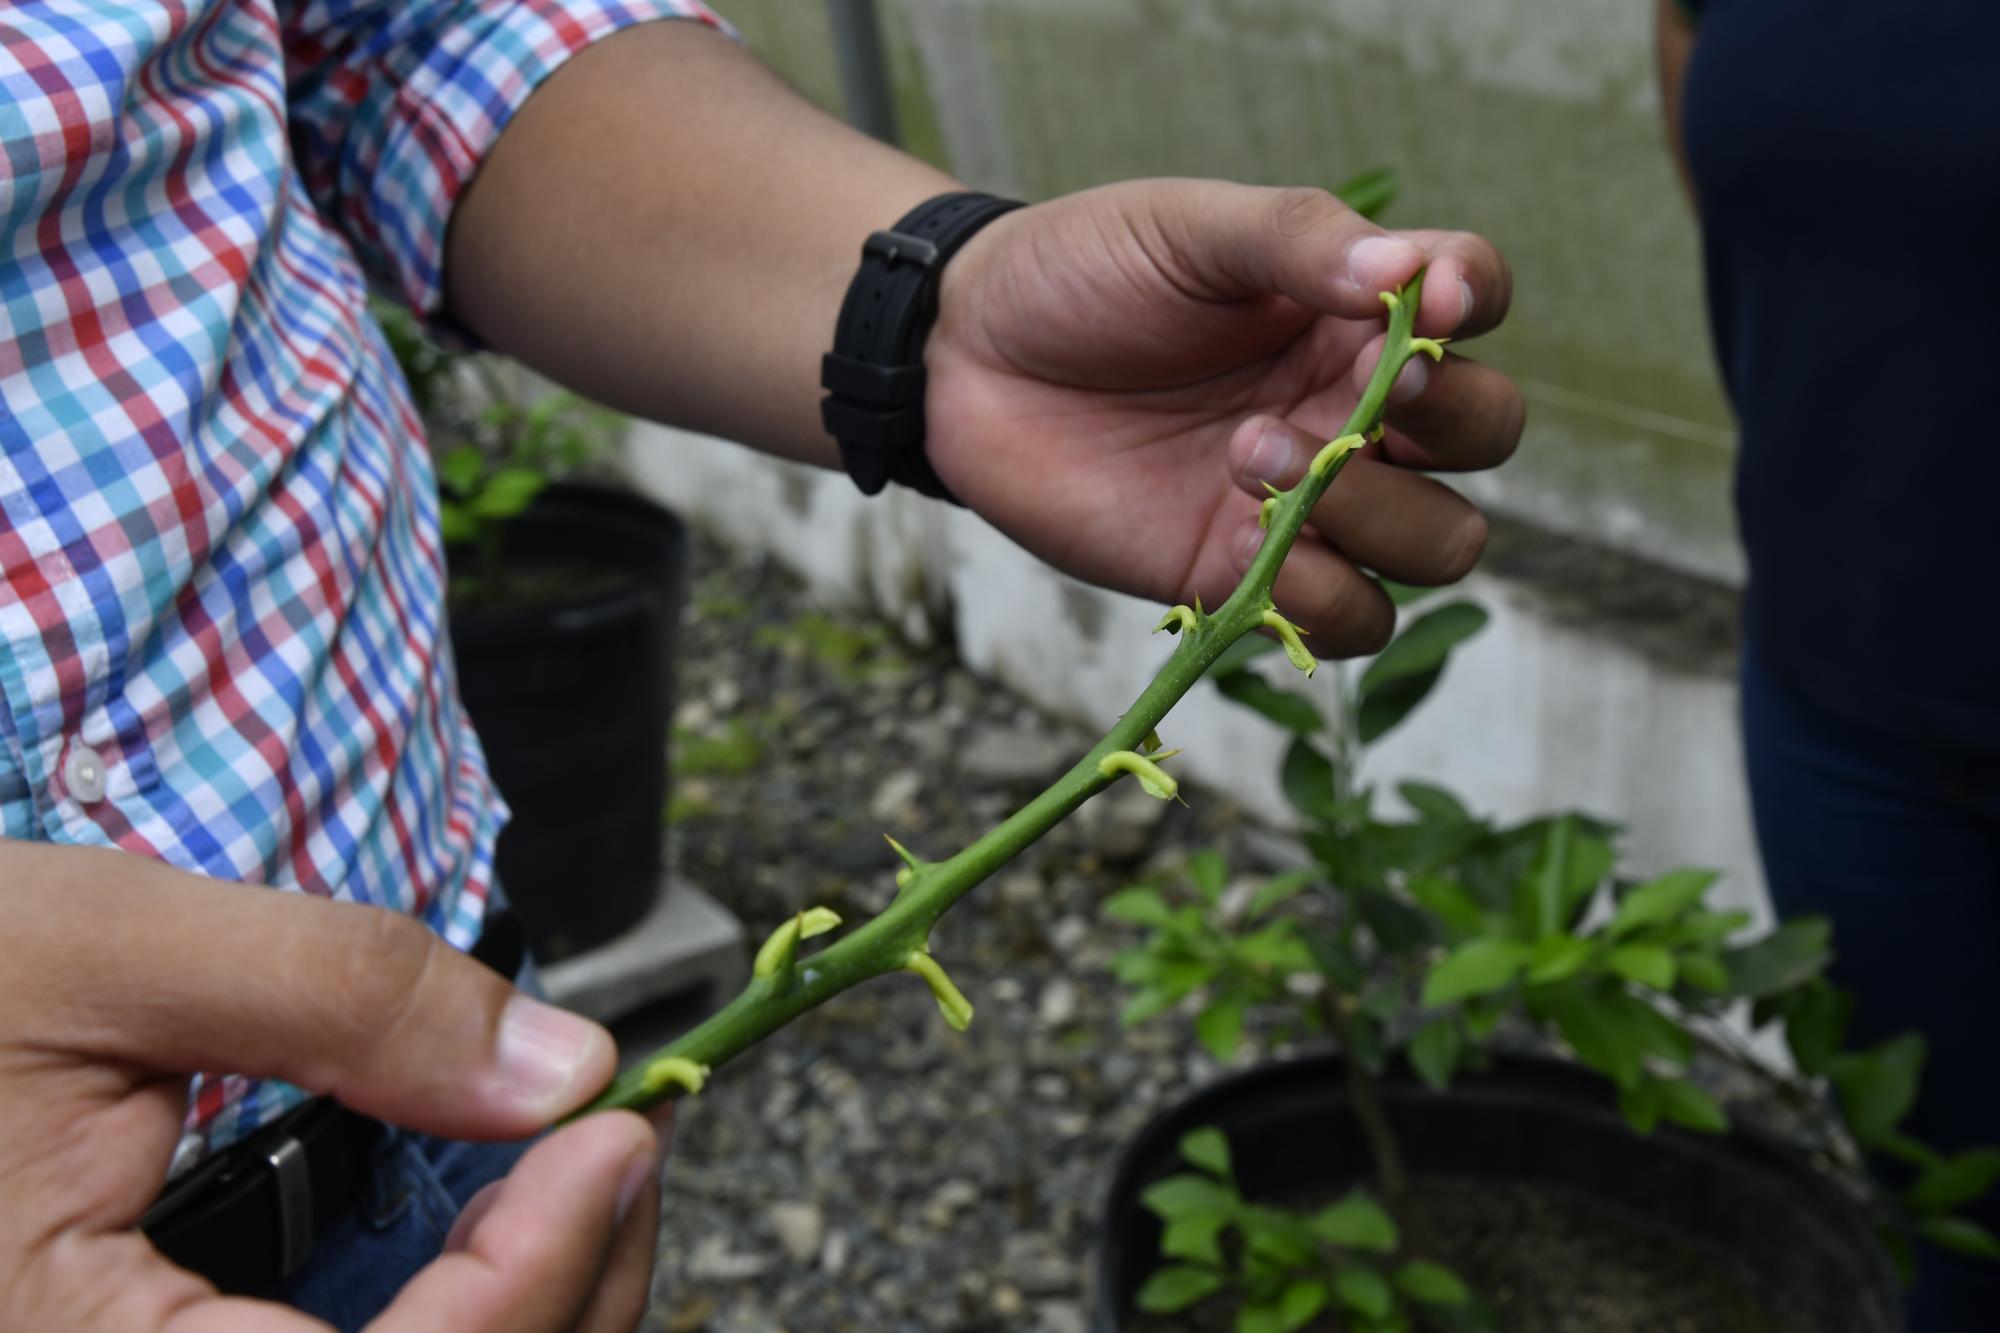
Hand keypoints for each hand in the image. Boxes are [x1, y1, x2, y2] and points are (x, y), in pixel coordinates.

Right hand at [0, 844, 655, 1331]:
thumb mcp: (97, 952)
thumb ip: (339, 998)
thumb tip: (562, 1069)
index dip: (543, 1272)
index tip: (624, 1131)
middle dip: (572, 1295)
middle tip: (628, 1148)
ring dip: (529, 1313)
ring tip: (578, 1182)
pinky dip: (453, 1319)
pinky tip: (483, 1236)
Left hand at [927, 179, 1521, 656]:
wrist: (963, 363)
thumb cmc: (1079, 274)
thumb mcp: (1187, 229)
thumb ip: (1298, 241)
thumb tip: (1407, 272)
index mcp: (1347, 306)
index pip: (1470, 294)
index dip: (1472, 301)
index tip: (1426, 303)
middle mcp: (1348, 404)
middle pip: (1484, 434)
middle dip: (1446, 425)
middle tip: (1354, 404)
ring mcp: (1310, 499)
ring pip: (1441, 543)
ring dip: (1381, 515)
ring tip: (1251, 455)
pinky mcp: (1248, 577)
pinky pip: (1351, 619)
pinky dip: (1330, 599)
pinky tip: (1257, 546)